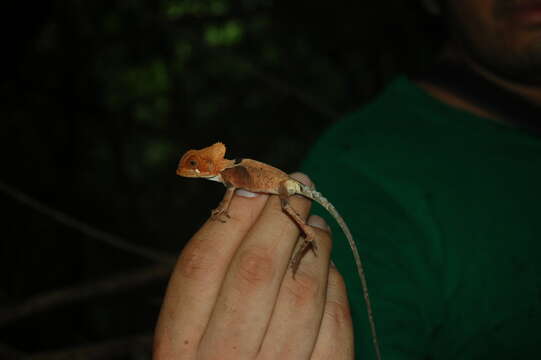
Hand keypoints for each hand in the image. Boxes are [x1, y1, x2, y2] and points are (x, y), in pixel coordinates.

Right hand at [153, 173, 353, 358]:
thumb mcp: (192, 327)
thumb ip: (212, 271)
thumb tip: (247, 196)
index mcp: (180, 348)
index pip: (202, 265)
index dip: (232, 215)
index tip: (255, 178)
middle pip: (256, 271)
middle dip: (281, 216)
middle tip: (298, 184)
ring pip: (302, 294)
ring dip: (315, 245)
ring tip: (315, 222)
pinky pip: (335, 326)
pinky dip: (334, 286)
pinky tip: (326, 268)